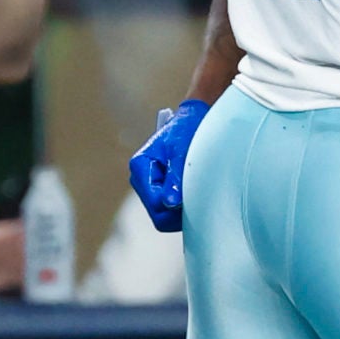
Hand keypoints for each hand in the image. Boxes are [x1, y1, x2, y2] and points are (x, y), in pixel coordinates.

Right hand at [129, 100, 208, 233]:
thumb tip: (171, 203)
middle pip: (158, 214)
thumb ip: (176, 177)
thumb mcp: (182, 151)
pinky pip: (171, 213)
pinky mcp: (161, 192)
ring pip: (165, 217)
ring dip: (183, 210)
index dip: (175, 203)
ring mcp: (150, 188)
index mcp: (140, 166)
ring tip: (197, 188)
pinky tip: (194, 191)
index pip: (155, 202)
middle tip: (199, 194)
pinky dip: (184, 208)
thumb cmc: (186, 130)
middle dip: (179, 211)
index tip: (194, 192)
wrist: (193, 121)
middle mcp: (141, 180)